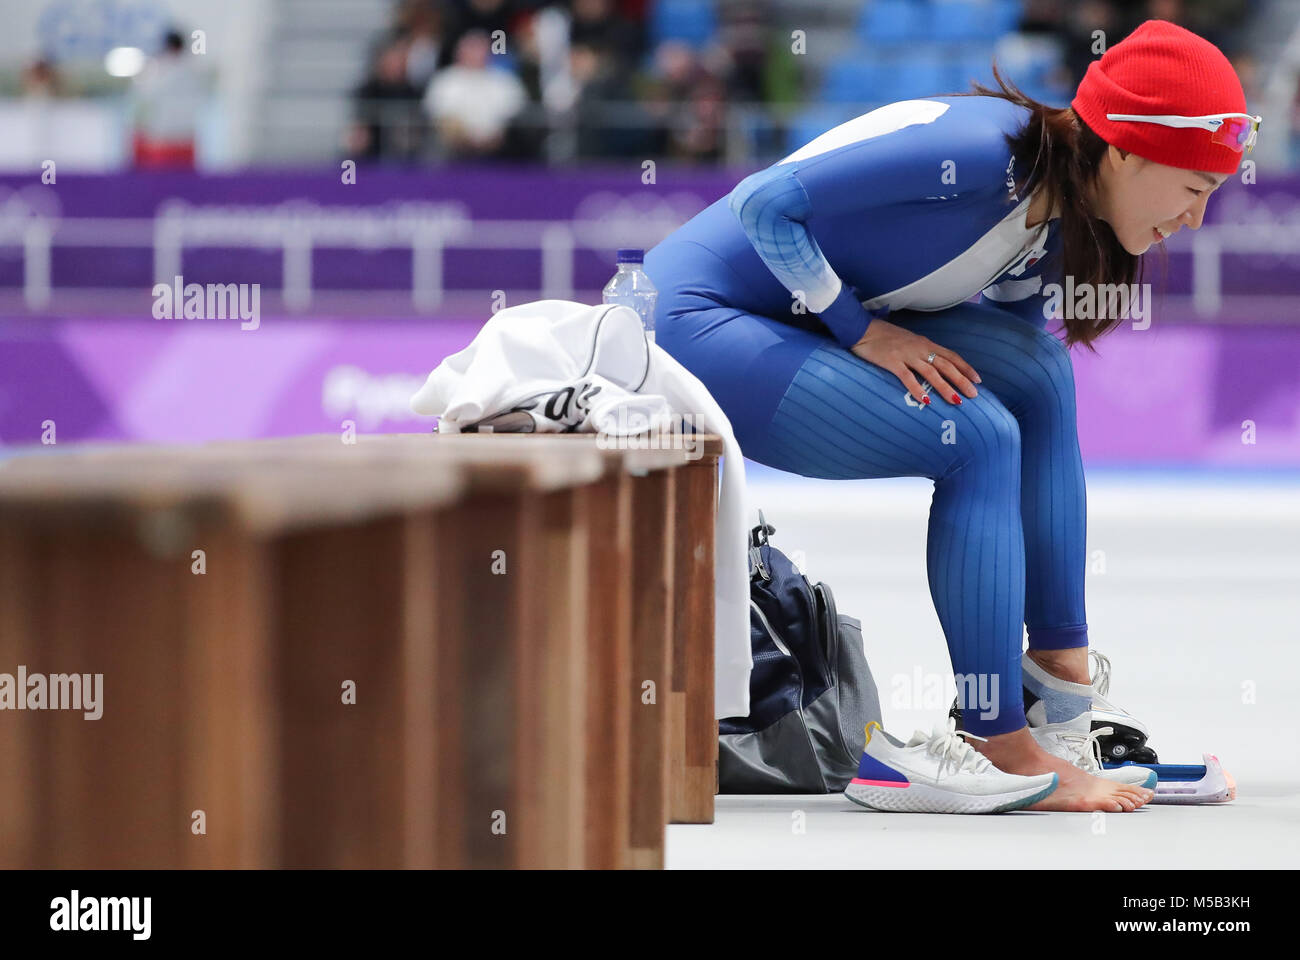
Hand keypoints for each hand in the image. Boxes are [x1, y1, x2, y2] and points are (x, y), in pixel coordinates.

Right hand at [849, 318, 980, 405]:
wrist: (862, 329)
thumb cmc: (884, 336)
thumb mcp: (908, 341)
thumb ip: (921, 351)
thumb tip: (932, 364)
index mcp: (925, 343)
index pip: (951, 356)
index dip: (965, 368)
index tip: (977, 380)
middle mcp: (920, 349)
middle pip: (946, 366)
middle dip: (962, 380)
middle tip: (974, 395)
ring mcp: (907, 355)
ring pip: (931, 373)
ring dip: (945, 388)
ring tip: (956, 400)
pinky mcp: (892, 362)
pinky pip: (907, 377)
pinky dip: (917, 389)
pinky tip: (925, 400)